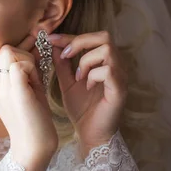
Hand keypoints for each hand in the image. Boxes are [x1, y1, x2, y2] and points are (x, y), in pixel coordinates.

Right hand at [0, 36, 58, 170]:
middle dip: (24, 57)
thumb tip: (34, 47)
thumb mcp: (28, 90)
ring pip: (12, 53)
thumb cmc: (34, 120)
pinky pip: (20, 64)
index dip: (21, 56)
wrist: (34, 147)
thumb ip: (26, 72)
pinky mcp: (14, 91)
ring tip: (35, 86)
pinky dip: (32, 70)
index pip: (4, 53)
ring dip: (29, 63)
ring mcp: (1, 88)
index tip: (33, 73)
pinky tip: (36, 88)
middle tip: (34, 80)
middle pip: (6, 49)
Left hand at [47, 31, 127, 155]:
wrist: (90, 134)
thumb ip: (63, 64)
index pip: (91, 37)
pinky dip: (93, 75)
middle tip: (66, 55)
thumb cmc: (82, 110)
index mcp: (104, 62)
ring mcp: (120, 77)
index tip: (50, 38)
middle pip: (104, 36)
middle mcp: (116, 66)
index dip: (70, 36)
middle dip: (80, 41)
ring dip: (87, 60)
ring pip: (107, 50)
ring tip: (78, 76)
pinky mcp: (119, 90)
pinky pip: (108, 71)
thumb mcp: (68, 83)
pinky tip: (86, 86)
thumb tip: (54, 45)